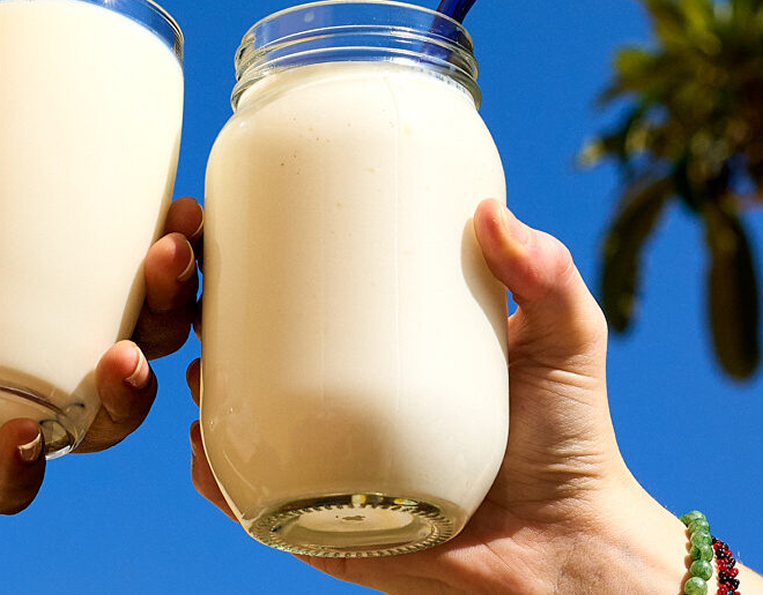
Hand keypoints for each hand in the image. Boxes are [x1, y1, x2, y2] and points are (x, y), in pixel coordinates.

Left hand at [0, 163, 201, 525]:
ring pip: (88, 421)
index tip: (182, 213)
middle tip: (165, 266)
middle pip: (125, 342)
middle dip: (165, 311)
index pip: (106, 272)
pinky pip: (4, 484)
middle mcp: (13, 357)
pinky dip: (22, 467)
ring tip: (119, 359)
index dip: (160, 250)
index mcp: (6, 293)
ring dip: (121, 395)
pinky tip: (26, 436)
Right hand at [186, 199, 691, 594]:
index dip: (238, 256)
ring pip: (234, 415)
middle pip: (242, 344)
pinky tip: (202, 438)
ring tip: (191, 351)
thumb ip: (547, 274)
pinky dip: (218, 472)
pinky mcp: (321, 524)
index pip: (294, 289)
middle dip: (190, 308)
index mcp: (374, 346)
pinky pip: (251, 500)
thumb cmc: (572, 438)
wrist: (571, 550)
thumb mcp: (563, 338)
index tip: (213, 221)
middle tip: (190, 275)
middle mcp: (338, 399)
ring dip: (193, 380)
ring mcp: (325, 460)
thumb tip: (491, 213)